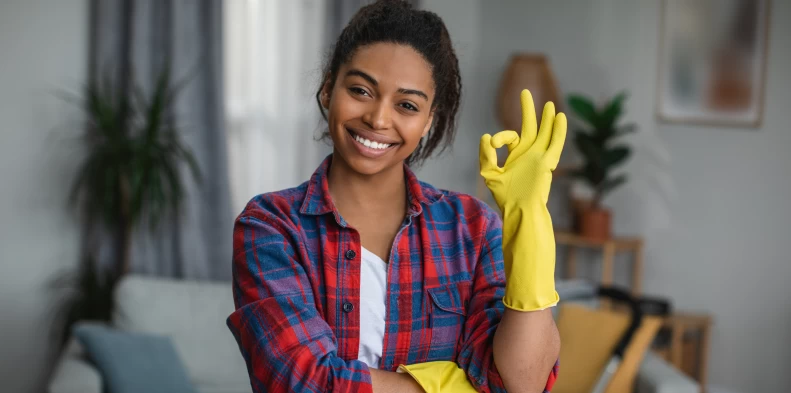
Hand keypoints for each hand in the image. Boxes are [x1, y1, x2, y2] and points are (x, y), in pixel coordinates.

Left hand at [479, 89, 566, 210]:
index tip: (493, 143)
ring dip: (547, 118)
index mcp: (516, 155)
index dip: (500, 136)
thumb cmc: (505, 195)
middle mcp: (529, 153)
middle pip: (530, 127)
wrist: (519, 209)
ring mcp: (539, 157)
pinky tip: (560, 117)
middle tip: (524, 91)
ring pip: (545, 132)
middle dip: (528, 110)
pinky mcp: (547, 162)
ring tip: (549, 104)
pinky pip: (555, 143)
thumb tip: (486, 136)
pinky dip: (559, 130)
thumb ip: (486, 155)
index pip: (509, 136)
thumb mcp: (489, 173)